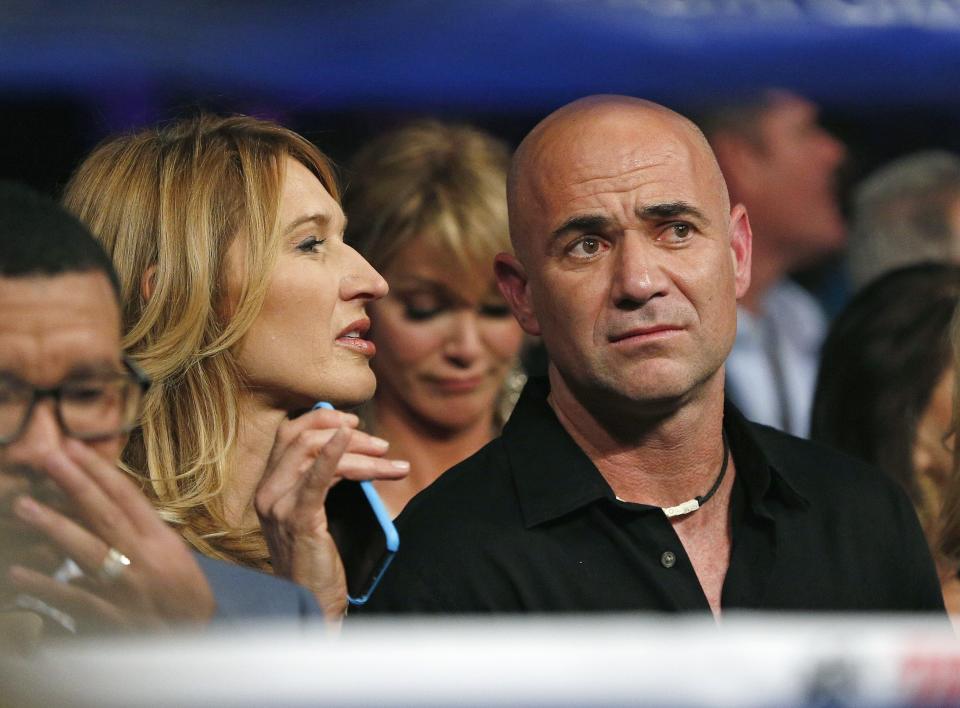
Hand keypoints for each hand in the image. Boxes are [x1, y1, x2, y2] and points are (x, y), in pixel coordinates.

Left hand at [6, 439, 214, 632]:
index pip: (127, 497)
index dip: (100, 470)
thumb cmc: (186, 598)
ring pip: (87, 549)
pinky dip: (46, 587)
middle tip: (49, 457)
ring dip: (54, 526)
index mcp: (161, 540)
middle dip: (76, 483)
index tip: (74, 447)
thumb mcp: (172, 560)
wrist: (198, 640)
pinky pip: (74, 598)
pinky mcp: (114, 616)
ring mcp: (128, 586)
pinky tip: (18, 574)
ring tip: (24, 505)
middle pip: (105, 514)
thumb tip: (107, 512)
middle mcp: (145, 557)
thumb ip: (138, 539)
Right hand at [255, 408, 407, 619]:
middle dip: (348, 433)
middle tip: (381, 444)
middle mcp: (267, 491)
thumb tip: (355, 444)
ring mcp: (278, 505)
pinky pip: (317, 476)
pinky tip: (350, 437)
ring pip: (315, 452)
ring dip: (359, 449)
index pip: (289, 433)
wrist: (311, 603)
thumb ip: (324, 479)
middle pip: (304, 437)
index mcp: (268, 486)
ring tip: (389, 458)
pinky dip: (335, 452)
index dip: (322, 419)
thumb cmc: (318, 559)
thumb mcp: (315, 512)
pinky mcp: (298, 519)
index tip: (354, 422)